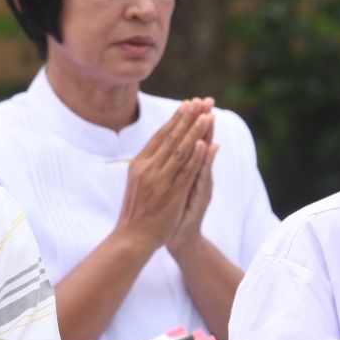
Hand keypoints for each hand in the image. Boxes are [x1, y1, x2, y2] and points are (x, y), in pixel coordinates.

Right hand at [114, 98, 213, 253]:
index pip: (161, 135)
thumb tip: (158, 145)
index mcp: (139, 163)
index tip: (188, 103)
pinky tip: (204, 144)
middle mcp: (148, 168)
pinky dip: (195, 157)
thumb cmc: (136, 210)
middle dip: (189, 118)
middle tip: (201, 101)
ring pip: (181, 151)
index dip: (176, 118)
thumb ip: (148, 162)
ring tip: (207, 116)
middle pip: (172, 138)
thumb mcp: (137, 180)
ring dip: (195, 132)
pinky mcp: (171, 194)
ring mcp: (159, 180)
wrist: (132, 237)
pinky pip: (185, 172)